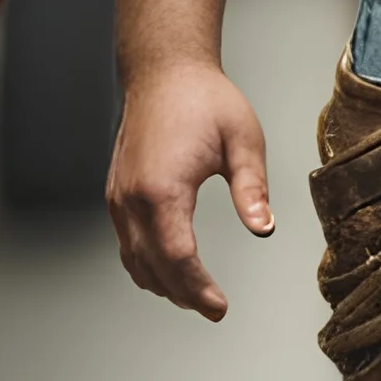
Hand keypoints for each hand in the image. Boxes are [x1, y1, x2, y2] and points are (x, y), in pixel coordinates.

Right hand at [107, 59, 272, 323]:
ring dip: (163, 283)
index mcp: (162, 188)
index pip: (178, 257)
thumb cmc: (203, 99)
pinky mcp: (116, 194)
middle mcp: (132, 198)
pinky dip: (146, 264)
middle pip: (154, 268)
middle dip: (184, 294)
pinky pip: (126, 243)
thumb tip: (263, 227)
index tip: (219, 307)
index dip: (198, 288)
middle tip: (213, 309)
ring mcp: (119, 197)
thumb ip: (253, 187)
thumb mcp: (242, 139)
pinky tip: (169, 269)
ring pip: (134, 260)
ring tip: (195, 295)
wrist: (163, 71)